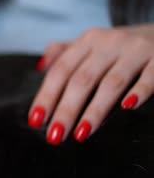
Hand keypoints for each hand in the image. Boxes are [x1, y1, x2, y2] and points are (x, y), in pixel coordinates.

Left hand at [28, 25, 153, 144]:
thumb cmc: (122, 48)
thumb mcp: (93, 45)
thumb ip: (65, 54)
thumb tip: (40, 67)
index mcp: (88, 42)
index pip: (61, 71)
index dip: (46, 96)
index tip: (36, 121)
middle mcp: (110, 43)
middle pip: (82, 80)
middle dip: (66, 110)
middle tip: (55, 135)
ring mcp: (136, 51)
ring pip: (111, 83)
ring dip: (95, 110)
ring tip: (81, 133)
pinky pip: (150, 77)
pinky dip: (139, 91)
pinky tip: (127, 107)